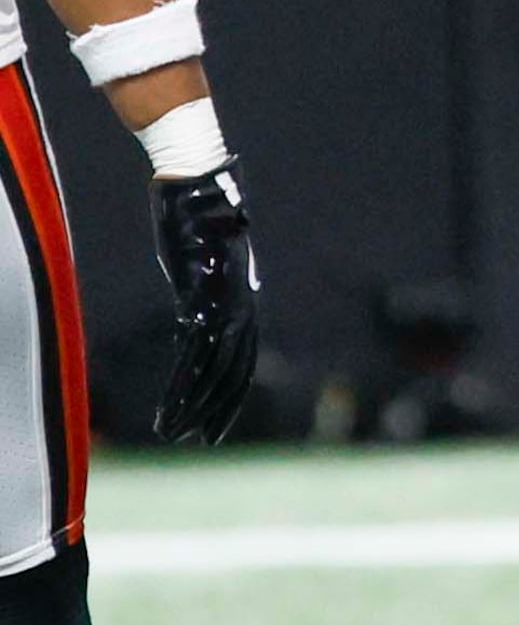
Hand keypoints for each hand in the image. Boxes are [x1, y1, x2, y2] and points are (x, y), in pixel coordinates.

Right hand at [149, 169, 258, 444]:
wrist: (201, 183)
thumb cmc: (206, 213)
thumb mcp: (209, 260)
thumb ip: (208, 291)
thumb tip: (197, 317)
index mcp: (245, 299)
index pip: (244, 358)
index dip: (234, 393)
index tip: (220, 418)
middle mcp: (239, 307)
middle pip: (234, 373)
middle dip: (219, 410)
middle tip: (205, 440)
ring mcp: (220, 306)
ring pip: (212, 373)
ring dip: (193, 408)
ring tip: (176, 435)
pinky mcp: (198, 301)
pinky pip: (191, 358)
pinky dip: (179, 390)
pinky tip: (168, 413)